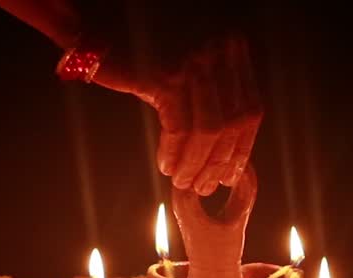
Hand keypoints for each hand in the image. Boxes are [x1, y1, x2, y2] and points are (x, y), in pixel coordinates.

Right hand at [96, 35, 262, 195]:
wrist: (101, 16)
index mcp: (233, 47)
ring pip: (210, 129)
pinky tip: (165, 165)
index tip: (230, 175)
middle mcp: (220, 51)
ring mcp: (193, 61)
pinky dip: (174, 151)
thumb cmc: (147, 36)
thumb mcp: (190, 56)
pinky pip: (179, 125)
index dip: (242, 148)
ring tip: (183, 181)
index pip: (251, 109)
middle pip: (235, 122)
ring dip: (197, 163)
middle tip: (204, 186)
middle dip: (220, 162)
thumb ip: (213, 88)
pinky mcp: (165, 74)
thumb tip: (227, 140)